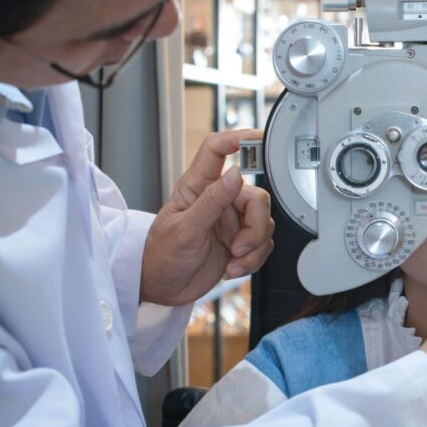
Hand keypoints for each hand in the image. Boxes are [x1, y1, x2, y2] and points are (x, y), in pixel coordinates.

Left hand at [140, 129, 274, 305]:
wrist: (164, 288)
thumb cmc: (161, 255)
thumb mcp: (185, 229)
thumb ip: (212, 200)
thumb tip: (235, 174)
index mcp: (198, 187)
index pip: (217, 151)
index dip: (237, 138)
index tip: (256, 138)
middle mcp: (219, 200)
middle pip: (256, 196)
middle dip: (254, 227)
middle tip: (238, 247)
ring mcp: (231, 221)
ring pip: (264, 223)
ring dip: (253, 248)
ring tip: (233, 261)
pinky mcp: (241, 242)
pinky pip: (264, 244)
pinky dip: (254, 260)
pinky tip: (234, 267)